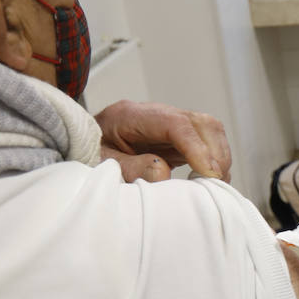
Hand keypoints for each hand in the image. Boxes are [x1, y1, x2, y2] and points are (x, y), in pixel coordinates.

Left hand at [93, 100, 231, 181]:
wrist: (80, 145)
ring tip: (215, 184)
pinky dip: (213, 160)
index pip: (176, 124)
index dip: (196, 148)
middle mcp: (155, 114)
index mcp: (131, 115)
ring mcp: (168, 123)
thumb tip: (163, 174)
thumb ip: (130, 168)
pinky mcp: (175, 137)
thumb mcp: (100, 164)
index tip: (208, 173)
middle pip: (201, 122)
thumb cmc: (87, 153)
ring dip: (218, 156)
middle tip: (216, 183)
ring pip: (208, 130)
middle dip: (215, 153)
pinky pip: (204, 142)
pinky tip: (208, 180)